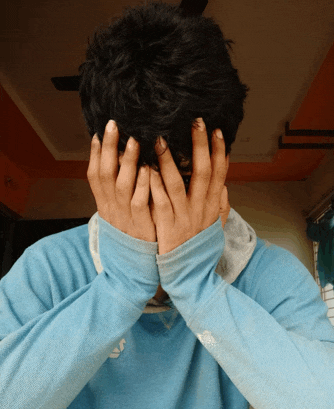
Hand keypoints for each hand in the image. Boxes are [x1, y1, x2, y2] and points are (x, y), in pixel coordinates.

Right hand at [87, 120, 155, 241]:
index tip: (98, 132)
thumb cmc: (131, 232)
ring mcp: (125, 216)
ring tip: (134, 141)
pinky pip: (140, 202)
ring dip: (127, 162)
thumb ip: (120, 189)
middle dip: (108, 148)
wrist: (134, 268)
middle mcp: (111, 207)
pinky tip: (149, 169)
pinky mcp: (141, 225)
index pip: (94, 174)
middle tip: (114, 125)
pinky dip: (143, 185)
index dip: (94, 153)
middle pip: (105, 174)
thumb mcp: (119, 211)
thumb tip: (122, 161)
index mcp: (104, 203)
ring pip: (121, 185)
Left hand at [149, 118, 229, 254]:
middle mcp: (201, 208)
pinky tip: (146, 169)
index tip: (217, 130)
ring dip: (169, 161)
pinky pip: (160, 202)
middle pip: (202, 172)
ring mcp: (184, 217)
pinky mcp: (167, 226)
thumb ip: (220, 203)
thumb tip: (223, 184)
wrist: (191, 274)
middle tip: (194, 121)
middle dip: (199, 145)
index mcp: (212, 205)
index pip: (219, 173)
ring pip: (177, 184)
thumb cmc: (200, 246)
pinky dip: (154, 185)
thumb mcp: (215, 225)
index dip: (219, 151)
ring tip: (160, 139)